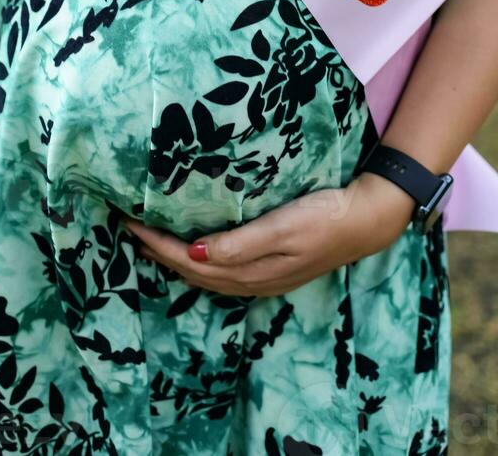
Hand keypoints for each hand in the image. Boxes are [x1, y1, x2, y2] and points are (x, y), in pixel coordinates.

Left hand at [122, 173, 415, 297]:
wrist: (367, 221)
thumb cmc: (325, 217)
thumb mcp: (283, 228)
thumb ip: (240, 245)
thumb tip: (194, 256)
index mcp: (250, 271)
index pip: (189, 262)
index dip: (157, 245)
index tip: (130, 223)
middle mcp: (251, 281)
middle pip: (193, 274)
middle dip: (158, 254)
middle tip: (129, 231)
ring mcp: (263, 278)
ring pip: (206, 277)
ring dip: (175, 262)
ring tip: (151, 244)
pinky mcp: (272, 269)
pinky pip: (222, 273)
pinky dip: (198, 264)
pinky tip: (195, 253)